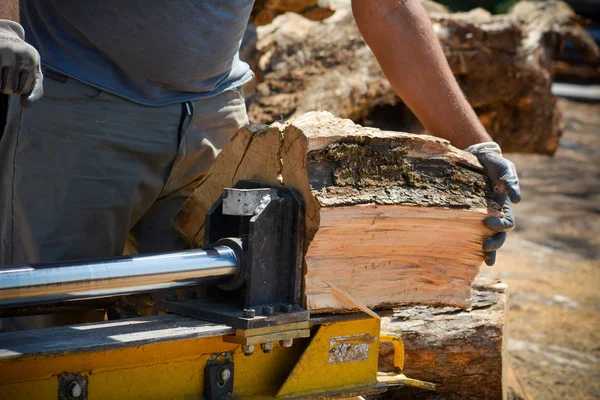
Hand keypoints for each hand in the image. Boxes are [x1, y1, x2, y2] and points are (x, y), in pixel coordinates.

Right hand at [0, 20, 42, 107]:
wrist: (5, 35)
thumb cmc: (23, 59)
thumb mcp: (34, 72)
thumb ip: (35, 91)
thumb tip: (24, 106)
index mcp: (31, 59)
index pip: (25, 89)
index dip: (21, 87)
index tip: (20, 75)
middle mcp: (16, 55)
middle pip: (12, 89)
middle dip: (10, 87)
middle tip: (9, 73)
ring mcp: (2, 54)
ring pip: (1, 87)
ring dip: (1, 85)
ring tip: (3, 73)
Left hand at [465, 142, 520, 265]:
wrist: (477, 155)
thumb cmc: (493, 162)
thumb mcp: (504, 167)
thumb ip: (511, 180)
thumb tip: (517, 200)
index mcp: (503, 207)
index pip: (506, 224)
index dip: (499, 226)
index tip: (486, 222)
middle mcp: (493, 214)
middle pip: (498, 236)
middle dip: (493, 244)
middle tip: (484, 247)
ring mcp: (479, 214)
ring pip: (485, 237)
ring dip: (485, 249)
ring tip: (480, 257)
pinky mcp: (467, 212)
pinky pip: (468, 229)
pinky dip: (468, 241)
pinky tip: (463, 251)